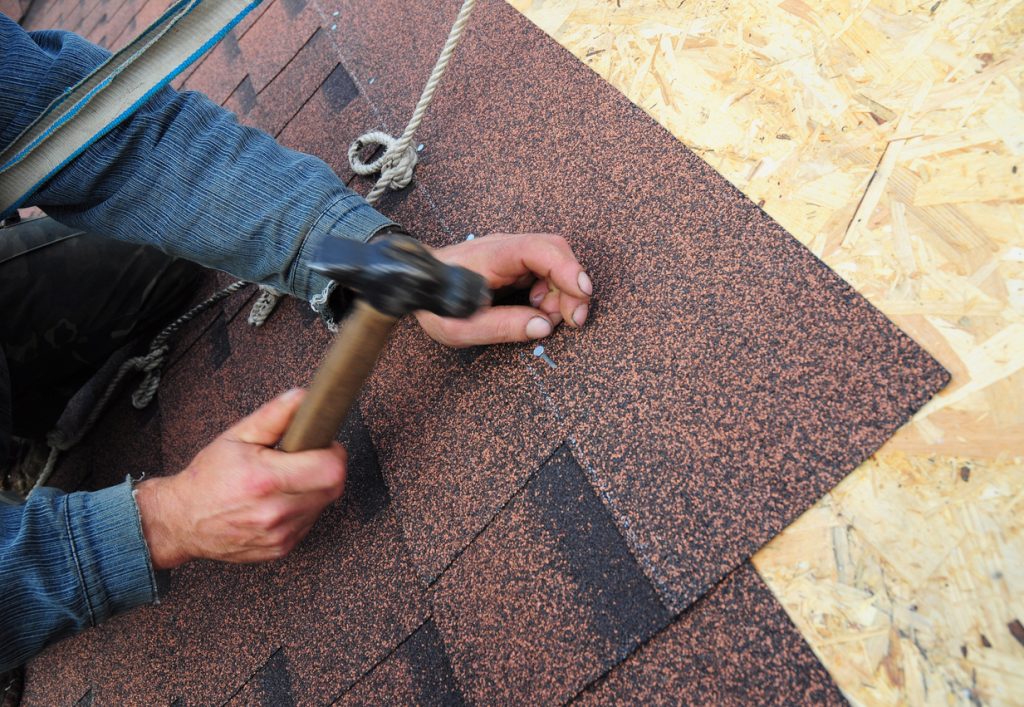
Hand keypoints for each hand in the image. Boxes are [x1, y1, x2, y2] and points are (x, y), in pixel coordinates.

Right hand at [134, 388, 346, 568]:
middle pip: (334, 487)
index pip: (331, 468)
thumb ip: (273, 415)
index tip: (322, 444)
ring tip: (287, 479)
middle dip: (327, 468)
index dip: (333, 451)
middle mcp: (275, 512)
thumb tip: (303, 396)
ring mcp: (280, 535)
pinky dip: (302, 509)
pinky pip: (309, 522)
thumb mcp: (236, 436)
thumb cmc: (208, 477)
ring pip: (323, 505)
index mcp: (265, 480)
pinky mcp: (282, 548)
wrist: (181, 521)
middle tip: (306, 458)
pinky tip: (280, 500)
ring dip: (314, 489)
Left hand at [415, 232, 592, 346]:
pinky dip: (552, 294)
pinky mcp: (516, 264)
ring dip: (563, 294)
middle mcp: (507, 248)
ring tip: (546, 319)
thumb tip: (543, 327)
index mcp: (493, 255)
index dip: (566, 268)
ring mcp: (513, 254)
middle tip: (573, 320)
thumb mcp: (461, 325)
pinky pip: (546, 273)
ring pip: (555, 263)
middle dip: (572, 286)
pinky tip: (537, 311)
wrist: (417, 284)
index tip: (582, 293)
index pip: (539, 249)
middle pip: (556, 253)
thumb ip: (501, 326)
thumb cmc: (434, 302)